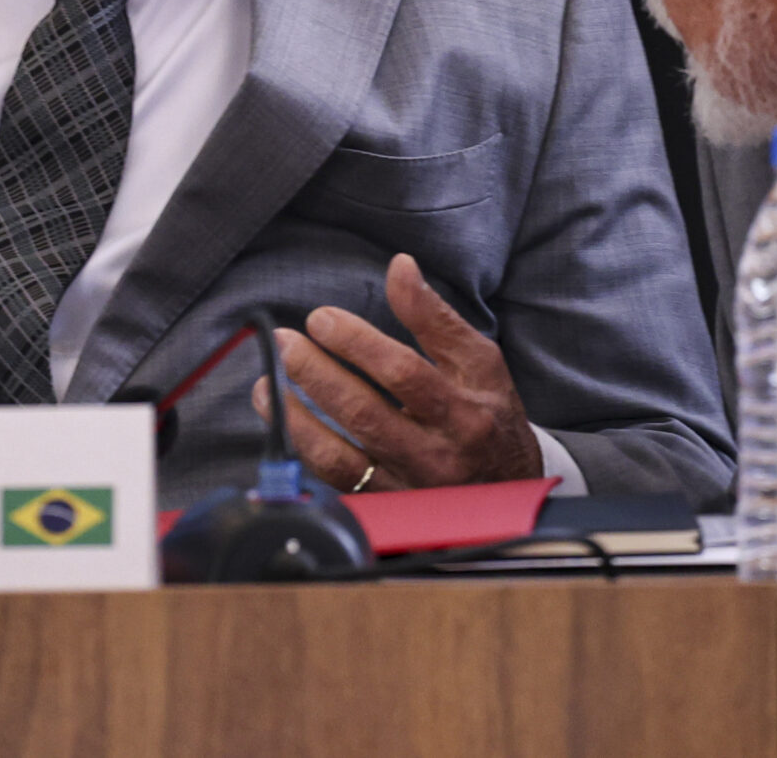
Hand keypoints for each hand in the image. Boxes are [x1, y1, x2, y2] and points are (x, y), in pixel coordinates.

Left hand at [252, 253, 542, 491]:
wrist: (510, 491)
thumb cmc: (489, 416)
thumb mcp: (479, 364)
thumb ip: (436, 317)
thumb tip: (399, 266)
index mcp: (465, 413)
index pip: (403, 374)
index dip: (357, 342)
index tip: (320, 318)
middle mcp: (437, 456)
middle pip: (365, 414)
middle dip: (316, 374)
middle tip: (285, 343)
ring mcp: (409, 489)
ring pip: (340, 459)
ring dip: (295, 419)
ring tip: (266, 384)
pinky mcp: (387, 511)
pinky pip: (334, 485)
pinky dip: (303, 453)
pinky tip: (283, 424)